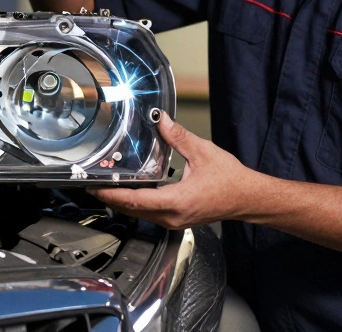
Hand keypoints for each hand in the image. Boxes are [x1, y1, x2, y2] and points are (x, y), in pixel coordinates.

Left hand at [90, 112, 275, 229]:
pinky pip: (150, 214)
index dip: (112, 193)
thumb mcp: (202, 152)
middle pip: (132, 210)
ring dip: (123, 201)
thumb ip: (178, 137)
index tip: (95, 186)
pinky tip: (131, 191)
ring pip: (140, 215)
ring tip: (107, 186)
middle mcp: (172, 216)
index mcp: (176, 201)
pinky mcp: (178, 220)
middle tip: (93, 183)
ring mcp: (175, 221)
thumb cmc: (230, 180)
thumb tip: (161, 120)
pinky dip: (137, 204)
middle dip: (111, 197)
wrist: (248, 198)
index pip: (135, 200)